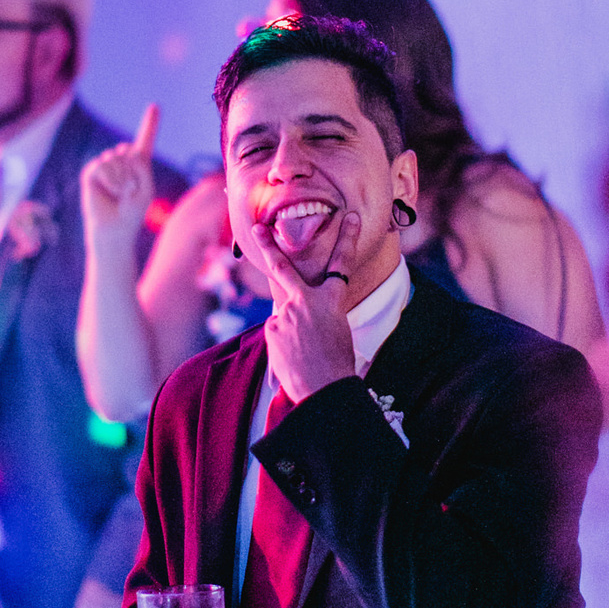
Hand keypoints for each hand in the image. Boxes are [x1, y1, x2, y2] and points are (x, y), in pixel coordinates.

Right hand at [81, 105, 158, 256]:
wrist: (114, 229)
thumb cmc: (132, 212)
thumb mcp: (146, 188)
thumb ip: (141, 166)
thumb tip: (120, 150)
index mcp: (137, 164)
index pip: (145, 140)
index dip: (150, 123)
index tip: (154, 106)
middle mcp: (120, 161)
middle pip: (130, 151)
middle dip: (134, 174)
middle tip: (130, 192)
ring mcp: (105, 165)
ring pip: (116, 158)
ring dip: (122, 180)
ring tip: (120, 194)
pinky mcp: (92, 172)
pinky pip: (103, 166)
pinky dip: (111, 181)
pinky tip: (110, 192)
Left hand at [252, 211, 358, 403]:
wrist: (324, 388)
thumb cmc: (336, 364)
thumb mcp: (336, 331)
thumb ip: (316, 314)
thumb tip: (295, 313)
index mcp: (332, 301)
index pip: (341, 265)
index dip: (348, 239)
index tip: (352, 218)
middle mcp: (306, 301)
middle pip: (283, 267)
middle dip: (269, 245)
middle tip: (255, 228)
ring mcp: (285, 314)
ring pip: (283, 314)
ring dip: (289, 329)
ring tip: (302, 352)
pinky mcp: (272, 329)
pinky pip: (276, 331)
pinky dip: (283, 341)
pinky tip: (293, 357)